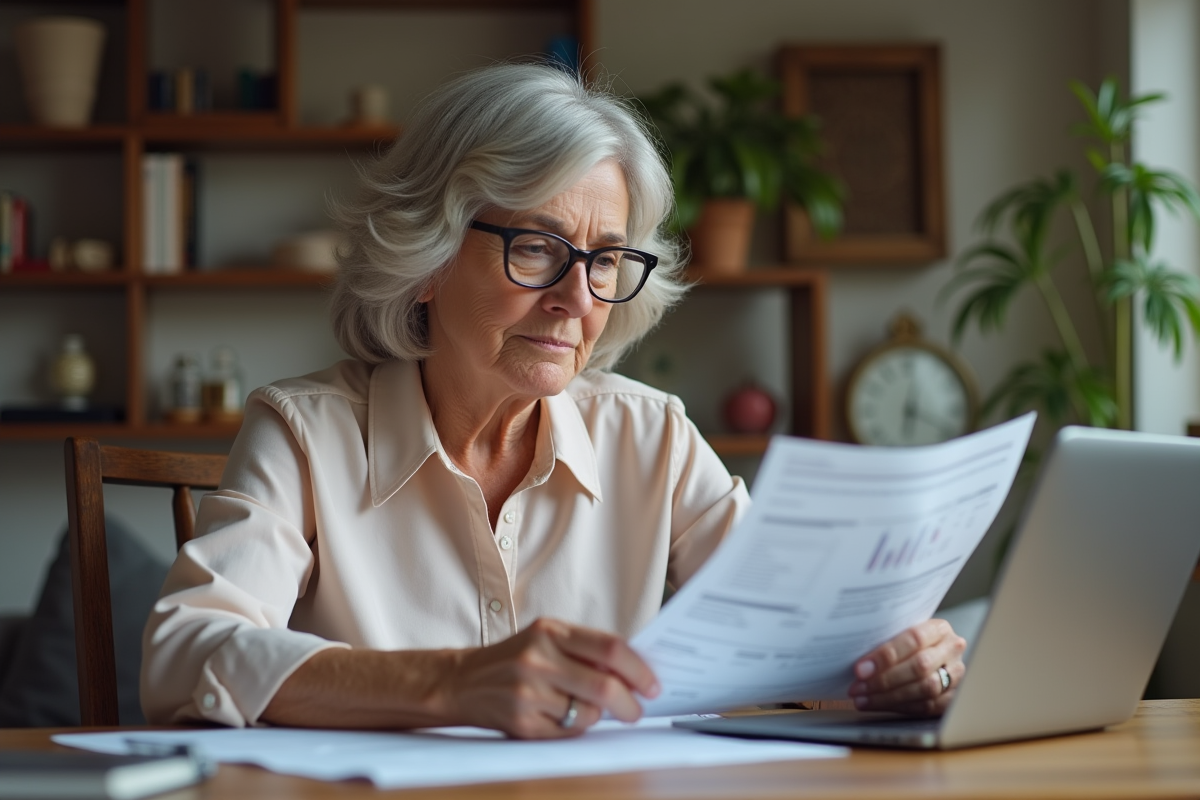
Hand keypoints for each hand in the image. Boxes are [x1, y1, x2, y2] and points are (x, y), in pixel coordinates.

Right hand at [441, 618, 659, 738]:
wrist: (461, 681)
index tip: (653, 684)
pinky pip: (568, 732)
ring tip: (585, 708)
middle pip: (604, 686)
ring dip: (597, 716)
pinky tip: (560, 716)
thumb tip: (635, 671)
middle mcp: (538, 659)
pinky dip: (574, 727)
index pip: (610, 649)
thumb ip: (585, 650)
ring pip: (588, 714)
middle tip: (637, 710)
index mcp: (550, 631)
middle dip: (630, 703)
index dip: (639, 669)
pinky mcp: (522, 723)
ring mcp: (528, 693)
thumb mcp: (546, 639)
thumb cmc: (514, 658)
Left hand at [847, 619, 965, 715]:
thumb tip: (852, 653)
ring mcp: (956, 675)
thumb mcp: (901, 630)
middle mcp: (952, 650)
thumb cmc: (909, 641)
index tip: (861, 668)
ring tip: (862, 699)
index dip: (886, 655)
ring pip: (924, 690)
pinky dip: (899, 707)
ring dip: (888, 697)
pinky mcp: (953, 697)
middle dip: (884, 679)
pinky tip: (877, 705)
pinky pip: (927, 706)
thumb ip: (886, 638)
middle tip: (857, 687)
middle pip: (919, 667)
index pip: (914, 639)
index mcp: (939, 628)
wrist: (933, 652)